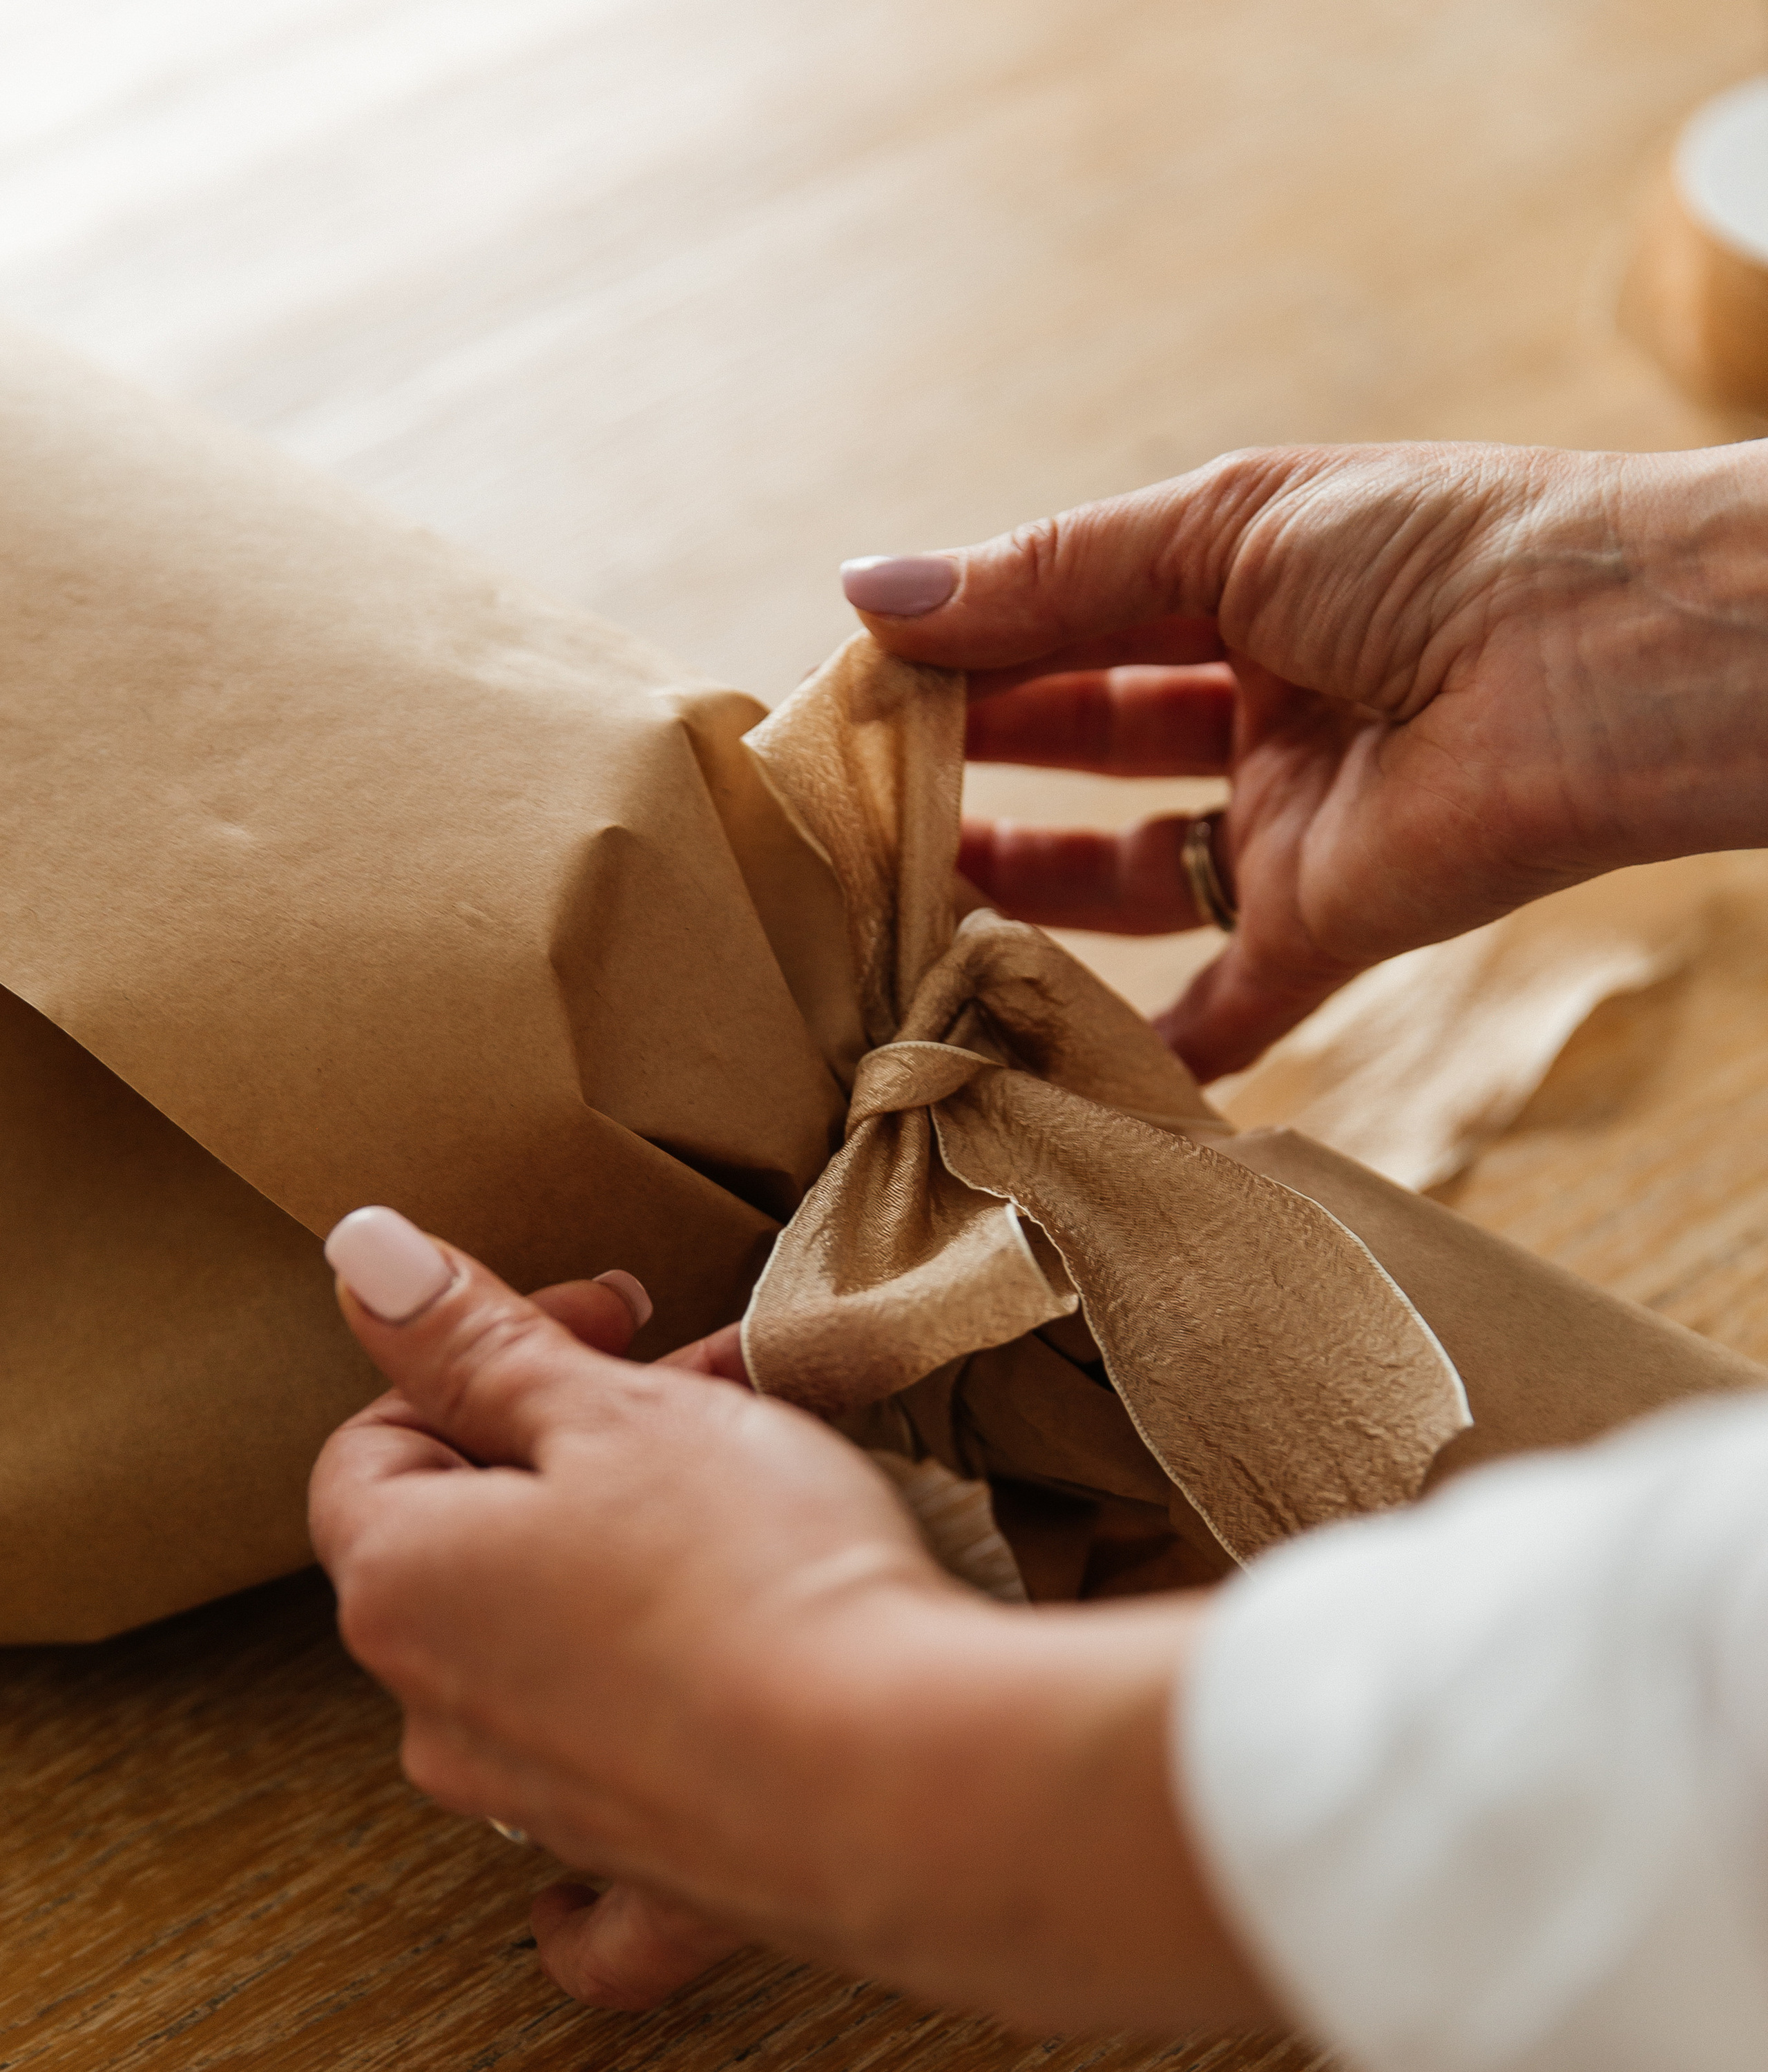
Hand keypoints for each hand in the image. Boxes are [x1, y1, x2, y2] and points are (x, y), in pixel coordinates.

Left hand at [307, 1210, 1271, 2033]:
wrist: (905, 1779)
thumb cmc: (756, 1574)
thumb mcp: (611, 1410)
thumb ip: (475, 1340)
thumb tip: (359, 1255)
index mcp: (405, 1581)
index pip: (382, 1440)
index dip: (487, 1354)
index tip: (616, 1316)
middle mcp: (441, 1713)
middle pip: (469, 1547)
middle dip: (578, 1451)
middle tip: (707, 1398)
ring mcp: (541, 1809)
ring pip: (542, 1668)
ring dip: (621, 1579)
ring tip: (756, 1519)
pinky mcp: (652, 1882)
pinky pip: (598, 1875)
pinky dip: (605, 1847)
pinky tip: (610, 1848)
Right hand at [843, 438, 1767, 1075]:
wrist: (1601, 666)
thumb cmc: (1441, 552)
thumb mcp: (1225, 528)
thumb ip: (1051, 576)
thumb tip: (868, 589)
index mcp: (1246, 583)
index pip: (1070, 618)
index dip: (964, 647)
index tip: (849, 679)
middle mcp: (1262, 704)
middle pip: (1085, 741)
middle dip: (972, 760)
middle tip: (853, 790)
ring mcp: (1288, 823)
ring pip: (1127, 873)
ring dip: (1020, 885)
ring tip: (899, 897)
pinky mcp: (1323, 928)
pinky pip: (1220, 1002)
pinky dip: (1145, 1038)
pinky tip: (1039, 1048)